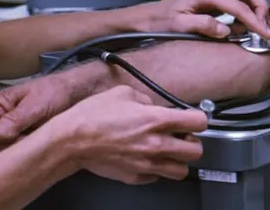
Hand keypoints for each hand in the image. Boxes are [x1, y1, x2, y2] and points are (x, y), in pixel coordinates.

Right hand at [0, 75, 75, 153]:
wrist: (67, 93)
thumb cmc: (53, 92)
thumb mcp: (37, 104)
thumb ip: (17, 119)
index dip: (7, 142)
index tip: (27, 134)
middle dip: (14, 145)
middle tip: (34, 132)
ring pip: (1, 153)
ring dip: (20, 147)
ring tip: (35, 132)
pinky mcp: (7, 136)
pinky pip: (10, 153)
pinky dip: (24, 148)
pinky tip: (33, 136)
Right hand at [49, 85, 207, 184]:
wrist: (71, 141)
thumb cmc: (92, 116)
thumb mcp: (122, 93)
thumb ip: (145, 98)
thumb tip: (154, 105)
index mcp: (155, 120)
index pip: (198, 122)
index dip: (198, 117)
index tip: (193, 117)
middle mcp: (155, 144)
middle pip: (196, 150)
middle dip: (192, 141)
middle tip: (182, 135)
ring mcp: (146, 164)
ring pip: (181, 171)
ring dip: (179, 160)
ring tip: (169, 150)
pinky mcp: (136, 177)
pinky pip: (158, 177)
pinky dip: (157, 169)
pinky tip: (148, 158)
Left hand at [136, 0, 269, 39]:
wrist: (148, 17)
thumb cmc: (161, 21)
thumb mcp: (179, 25)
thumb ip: (203, 26)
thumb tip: (225, 30)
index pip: (238, 5)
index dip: (254, 20)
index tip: (264, 33)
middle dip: (261, 6)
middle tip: (265, 26)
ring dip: (257, 6)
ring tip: (261, 26)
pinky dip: (248, 8)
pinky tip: (249, 23)